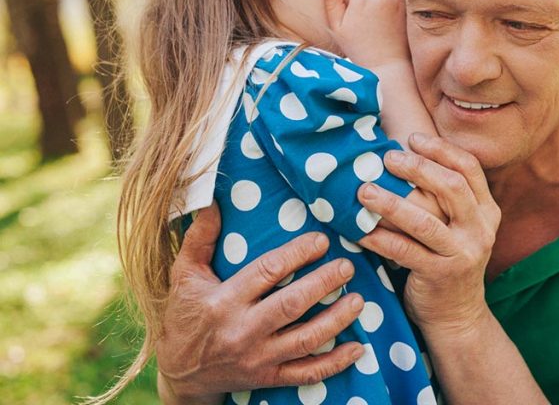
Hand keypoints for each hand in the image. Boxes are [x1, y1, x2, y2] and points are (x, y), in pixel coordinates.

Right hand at [156, 203, 364, 403]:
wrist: (179, 374)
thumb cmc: (185, 316)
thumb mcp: (184, 276)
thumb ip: (199, 239)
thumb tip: (212, 201)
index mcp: (223, 301)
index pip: (267, 272)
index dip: (297, 254)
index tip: (322, 241)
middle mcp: (242, 331)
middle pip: (291, 305)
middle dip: (323, 283)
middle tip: (347, 266)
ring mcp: (257, 358)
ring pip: (305, 340)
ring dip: (336, 320)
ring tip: (359, 300)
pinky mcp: (268, 378)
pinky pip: (306, 373)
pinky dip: (334, 363)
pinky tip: (357, 348)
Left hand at [356, 133, 500, 336]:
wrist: (457, 314)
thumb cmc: (447, 260)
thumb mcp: (458, 226)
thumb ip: (444, 197)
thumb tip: (403, 153)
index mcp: (486, 210)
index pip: (469, 168)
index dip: (441, 150)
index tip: (412, 138)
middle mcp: (480, 229)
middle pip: (451, 187)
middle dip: (417, 168)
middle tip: (386, 158)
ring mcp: (463, 253)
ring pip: (425, 222)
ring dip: (391, 203)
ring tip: (364, 191)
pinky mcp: (441, 275)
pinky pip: (405, 252)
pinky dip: (380, 239)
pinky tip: (360, 230)